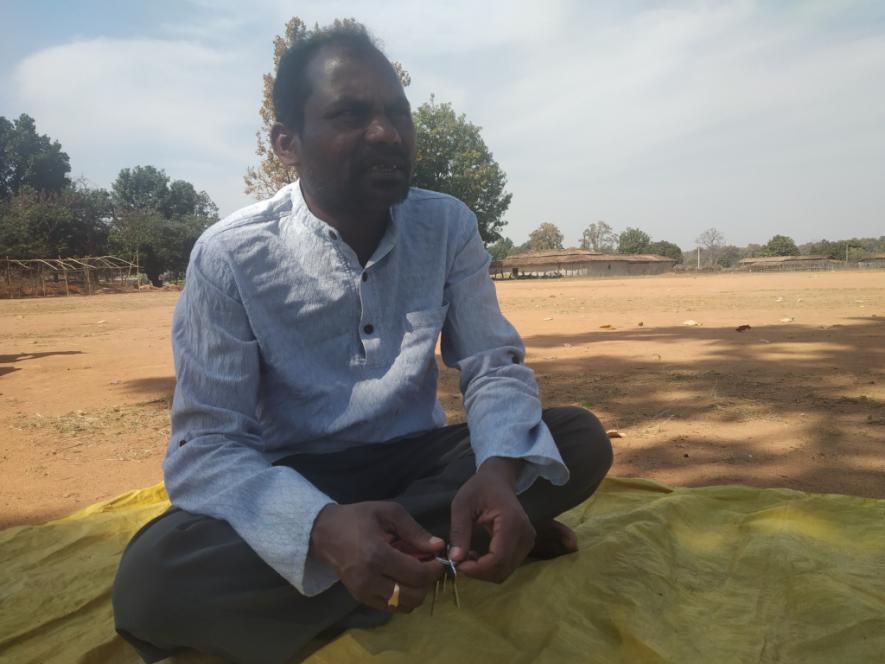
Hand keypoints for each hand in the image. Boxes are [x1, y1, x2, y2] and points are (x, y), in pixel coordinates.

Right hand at [309, 501, 444, 611]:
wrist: (325, 533)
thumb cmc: (358, 518)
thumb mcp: (388, 513)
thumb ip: (415, 531)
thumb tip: (438, 546)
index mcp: (376, 555)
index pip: (417, 574)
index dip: (434, 569)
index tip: (438, 559)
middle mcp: (369, 579)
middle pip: (414, 595)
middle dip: (427, 582)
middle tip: (427, 566)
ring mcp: (363, 593)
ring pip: (405, 606)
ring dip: (417, 592)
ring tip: (414, 573)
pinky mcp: (361, 599)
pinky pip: (392, 608)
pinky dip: (404, 597)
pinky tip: (402, 580)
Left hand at [448, 457, 535, 582]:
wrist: (498, 480)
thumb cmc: (480, 488)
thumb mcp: (462, 505)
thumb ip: (459, 532)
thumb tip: (455, 559)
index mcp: (511, 522)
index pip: (498, 559)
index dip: (477, 569)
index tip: (457, 564)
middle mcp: (525, 535)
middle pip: (503, 570)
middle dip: (479, 572)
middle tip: (459, 561)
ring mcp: (528, 541)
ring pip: (506, 571)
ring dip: (484, 571)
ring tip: (467, 557)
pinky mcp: (526, 545)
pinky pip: (508, 565)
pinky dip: (491, 567)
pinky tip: (478, 556)